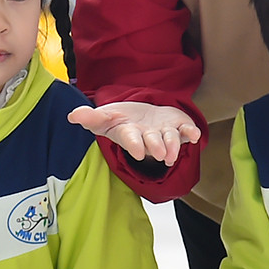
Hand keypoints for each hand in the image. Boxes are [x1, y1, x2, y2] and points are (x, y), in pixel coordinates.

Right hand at [67, 101, 199, 165]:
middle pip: (153, 143)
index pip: (131, 140)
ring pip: (171, 141)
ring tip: (173, 152)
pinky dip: (191, 133)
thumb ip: (90, 117)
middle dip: (156, 146)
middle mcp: (149, 138)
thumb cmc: (123, 120)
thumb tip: (72, 115)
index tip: (138, 151)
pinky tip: (195, 134)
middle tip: (160, 153)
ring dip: (174, 145)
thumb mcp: (104, 117)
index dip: (135, 145)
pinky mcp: (179, 127)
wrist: (143, 116)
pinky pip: (187, 132)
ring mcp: (165, 134)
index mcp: (130, 135)